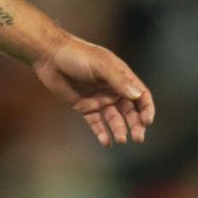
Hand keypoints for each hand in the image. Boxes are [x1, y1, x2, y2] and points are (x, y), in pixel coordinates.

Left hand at [33, 36, 155, 146]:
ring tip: (120, 140)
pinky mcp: (84, 106)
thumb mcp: (101, 66)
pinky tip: (106, 142)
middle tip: (138, 138)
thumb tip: (137, 96)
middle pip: (130, 110)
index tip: (147, 121)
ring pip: (114, 119)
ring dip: (119, 129)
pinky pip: (96, 122)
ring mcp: (99, 98)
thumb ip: (119, 81)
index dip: (147, 108)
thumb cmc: (77, 55)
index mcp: (121, 76)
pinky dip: (102, 132)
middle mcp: (112, 89)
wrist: (50, 57)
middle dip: (136, 124)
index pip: (141, 95)